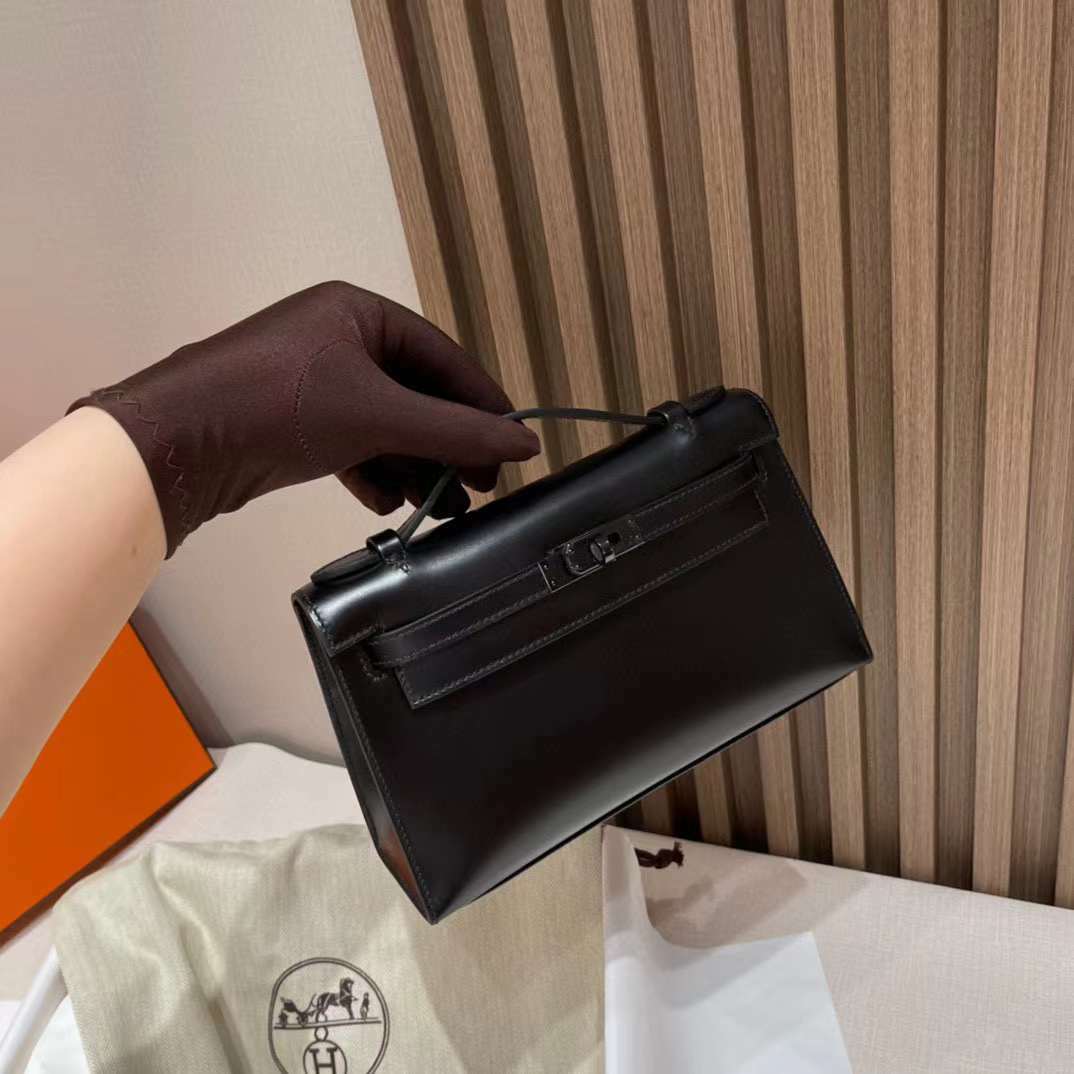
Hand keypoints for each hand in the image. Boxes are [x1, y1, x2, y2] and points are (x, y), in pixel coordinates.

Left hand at [70, 282, 539, 555]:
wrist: (181, 443)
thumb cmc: (282, 405)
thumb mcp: (380, 416)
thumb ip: (456, 432)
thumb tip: (526, 445)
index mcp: (360, 314)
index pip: (442, 357)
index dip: (482, 402)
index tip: (514, 445)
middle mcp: (339, 341)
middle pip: (416, 394)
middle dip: (448, 444)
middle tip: (481, 486)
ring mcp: (315, 384)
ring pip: (386, 425)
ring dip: (415, 466)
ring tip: (442, 506)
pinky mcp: (295, 424)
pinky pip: (353, 445)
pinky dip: (375, 473)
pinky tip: (389, 502)